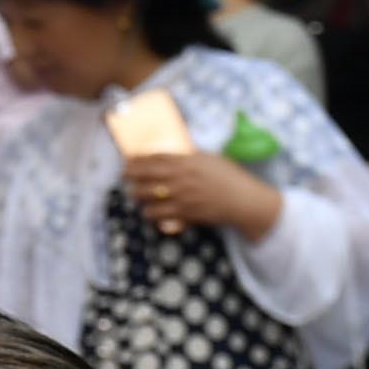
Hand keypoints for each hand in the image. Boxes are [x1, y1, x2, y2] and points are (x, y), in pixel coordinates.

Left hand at [123, 147, 282, 236]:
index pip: (154, 158)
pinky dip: (151, 214)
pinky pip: (158, 215)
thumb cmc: (229, 176)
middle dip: (131, 177)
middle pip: (145, 176)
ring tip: (137, 195)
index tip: (128, 160)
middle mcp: (180, 178)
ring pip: (147, 198)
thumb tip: (172, 153)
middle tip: (126, 177)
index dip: (137, 159)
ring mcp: (180, 197)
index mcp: (186, 161)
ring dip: (138, 196)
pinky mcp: (183, 214)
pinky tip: (150, 211)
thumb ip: (189, 156)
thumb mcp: (209, 158)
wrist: (243, 200)